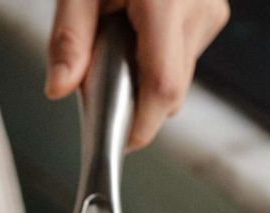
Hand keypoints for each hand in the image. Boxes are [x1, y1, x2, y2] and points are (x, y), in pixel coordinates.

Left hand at [46, 0, 228, 149]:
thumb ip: (68, 40)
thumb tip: (58, 89)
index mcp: (165, 1)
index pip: (162, 87)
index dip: (141, 125)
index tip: (120, 142)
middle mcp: (199, 8)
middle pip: (170, 91)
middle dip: (134, 100)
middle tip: (103, 74)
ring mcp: (210, 12)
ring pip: (176, 80)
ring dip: (143, 79)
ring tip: (120, 41)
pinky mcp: (211, 16)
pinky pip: (182, 61)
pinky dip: (154, 63)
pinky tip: (137, 35)